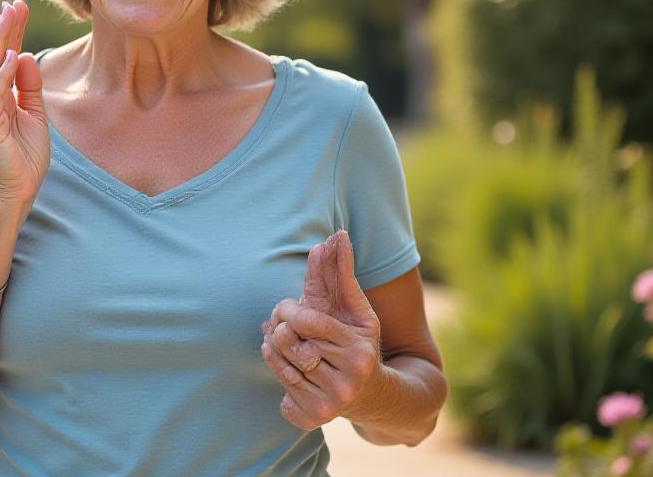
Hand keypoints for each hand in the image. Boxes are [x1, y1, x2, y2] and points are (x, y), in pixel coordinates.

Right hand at [0, 0, 49, 211]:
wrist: (18, 190)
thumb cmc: (25, 156)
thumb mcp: (35, 114)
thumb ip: (29, 87)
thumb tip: (22, 56)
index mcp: (0, 95)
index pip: (4, 56)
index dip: (12, 32)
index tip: (18, 7)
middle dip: (5, 29)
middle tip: (12, 4)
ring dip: (0, 42)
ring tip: (9, 18)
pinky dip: (1, 75)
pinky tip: (9, 56)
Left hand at [259, 229, 383, 430]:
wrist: (376, 396)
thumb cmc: (360, 343)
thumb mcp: (358, 312)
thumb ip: (344, 275)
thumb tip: (337, 233)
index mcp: (357, 350)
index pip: (307, 321)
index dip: (289, 311)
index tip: (288, 309)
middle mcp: (347, 380)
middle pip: (287, 341)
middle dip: (281, 329)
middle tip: (289, 329)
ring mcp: (330, 403)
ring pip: (278, 364)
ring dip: (276, 351)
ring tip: (291, 347)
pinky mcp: (313, 419)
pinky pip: (278, 392)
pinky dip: (282, 379)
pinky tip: (298, 376)